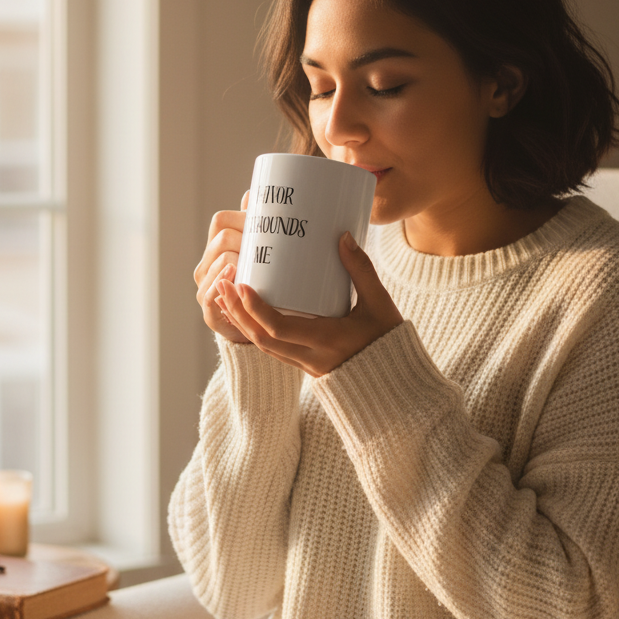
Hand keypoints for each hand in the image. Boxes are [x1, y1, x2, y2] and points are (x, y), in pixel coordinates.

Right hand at [194, 192, 251, 343]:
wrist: (259, 330)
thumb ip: (255, 226)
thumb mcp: (262, 256)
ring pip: (220, 262)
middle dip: (246, 239)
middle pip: (222, 239)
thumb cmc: (263, 288)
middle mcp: (207, 265)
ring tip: (258, 264)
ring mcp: (205, 287)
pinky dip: (222, 283)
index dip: (242, 218)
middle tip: (270, 246)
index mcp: (217, 248)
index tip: (265, 223)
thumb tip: (253, 193)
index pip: (221, 221)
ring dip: (239, 260)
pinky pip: (210, 292)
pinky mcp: (210, 311)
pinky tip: (235, 275)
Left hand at [214, 232, 403, 375]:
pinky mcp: (305, 365)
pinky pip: (272, 350)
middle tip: (222, 284)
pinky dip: (254, 331)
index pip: (279, 329)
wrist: (395, 382)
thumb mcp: (380, 303)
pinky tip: (246, 314)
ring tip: (225, 296)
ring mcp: (306, 365)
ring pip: (263, 347)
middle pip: (261, 339)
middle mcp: (311, 357)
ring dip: (241, 322)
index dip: (256, 308)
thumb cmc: (389, 339)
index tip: (241, 285)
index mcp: (327, 341)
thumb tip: (342, 236)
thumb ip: (361, 269)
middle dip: (238, 312)